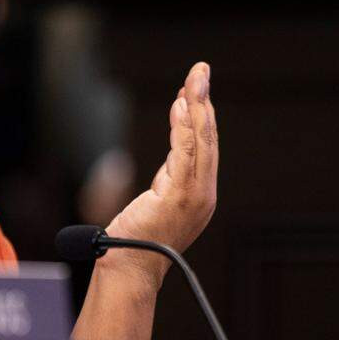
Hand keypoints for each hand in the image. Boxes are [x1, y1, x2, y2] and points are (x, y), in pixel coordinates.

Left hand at [102, 62, 217, 286]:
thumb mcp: (159, 198)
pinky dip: (183, 127)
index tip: (195, 87)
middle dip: (205, 101)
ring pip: (201, 141)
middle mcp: (205, 193)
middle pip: (208, 138)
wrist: (129, 268)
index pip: (205, 146)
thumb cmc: (137, 240)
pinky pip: (184, 153)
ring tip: (194, 79)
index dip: (202, 114)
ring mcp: (195, 196)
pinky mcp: (180, 196)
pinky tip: (181, 105)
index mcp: (202, 193)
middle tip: (201, 70)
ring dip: (197, 106)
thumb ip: (169, 175)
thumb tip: (172, 152)